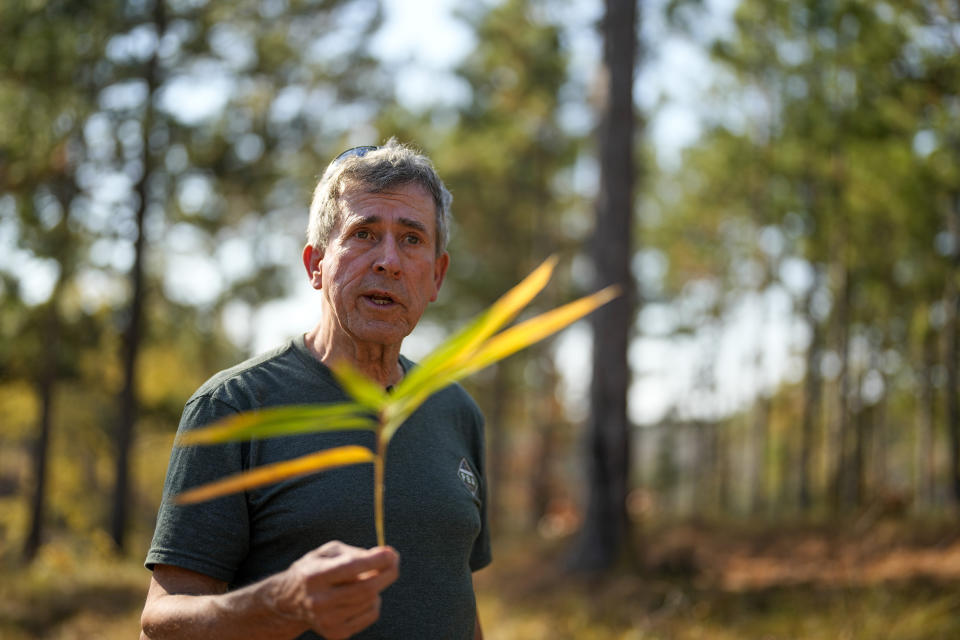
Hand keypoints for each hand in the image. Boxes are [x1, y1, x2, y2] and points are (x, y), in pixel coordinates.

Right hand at [269, 541, 399, 639]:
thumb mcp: (327, 553)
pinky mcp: (336, 633)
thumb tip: (386, 556)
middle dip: (387, 573)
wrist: (289, 602)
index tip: (392, 552)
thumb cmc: (315, 570)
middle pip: (366, 588)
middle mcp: (319, 601)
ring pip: (371, 600)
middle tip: (395, 561)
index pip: (351, 568)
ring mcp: (327, 620)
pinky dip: (374, 602)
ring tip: (366, 579)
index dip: (375, 560)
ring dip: (377, 586)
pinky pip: (371, 615)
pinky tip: (361, 596)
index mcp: (314, 576)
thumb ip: (355, 552)